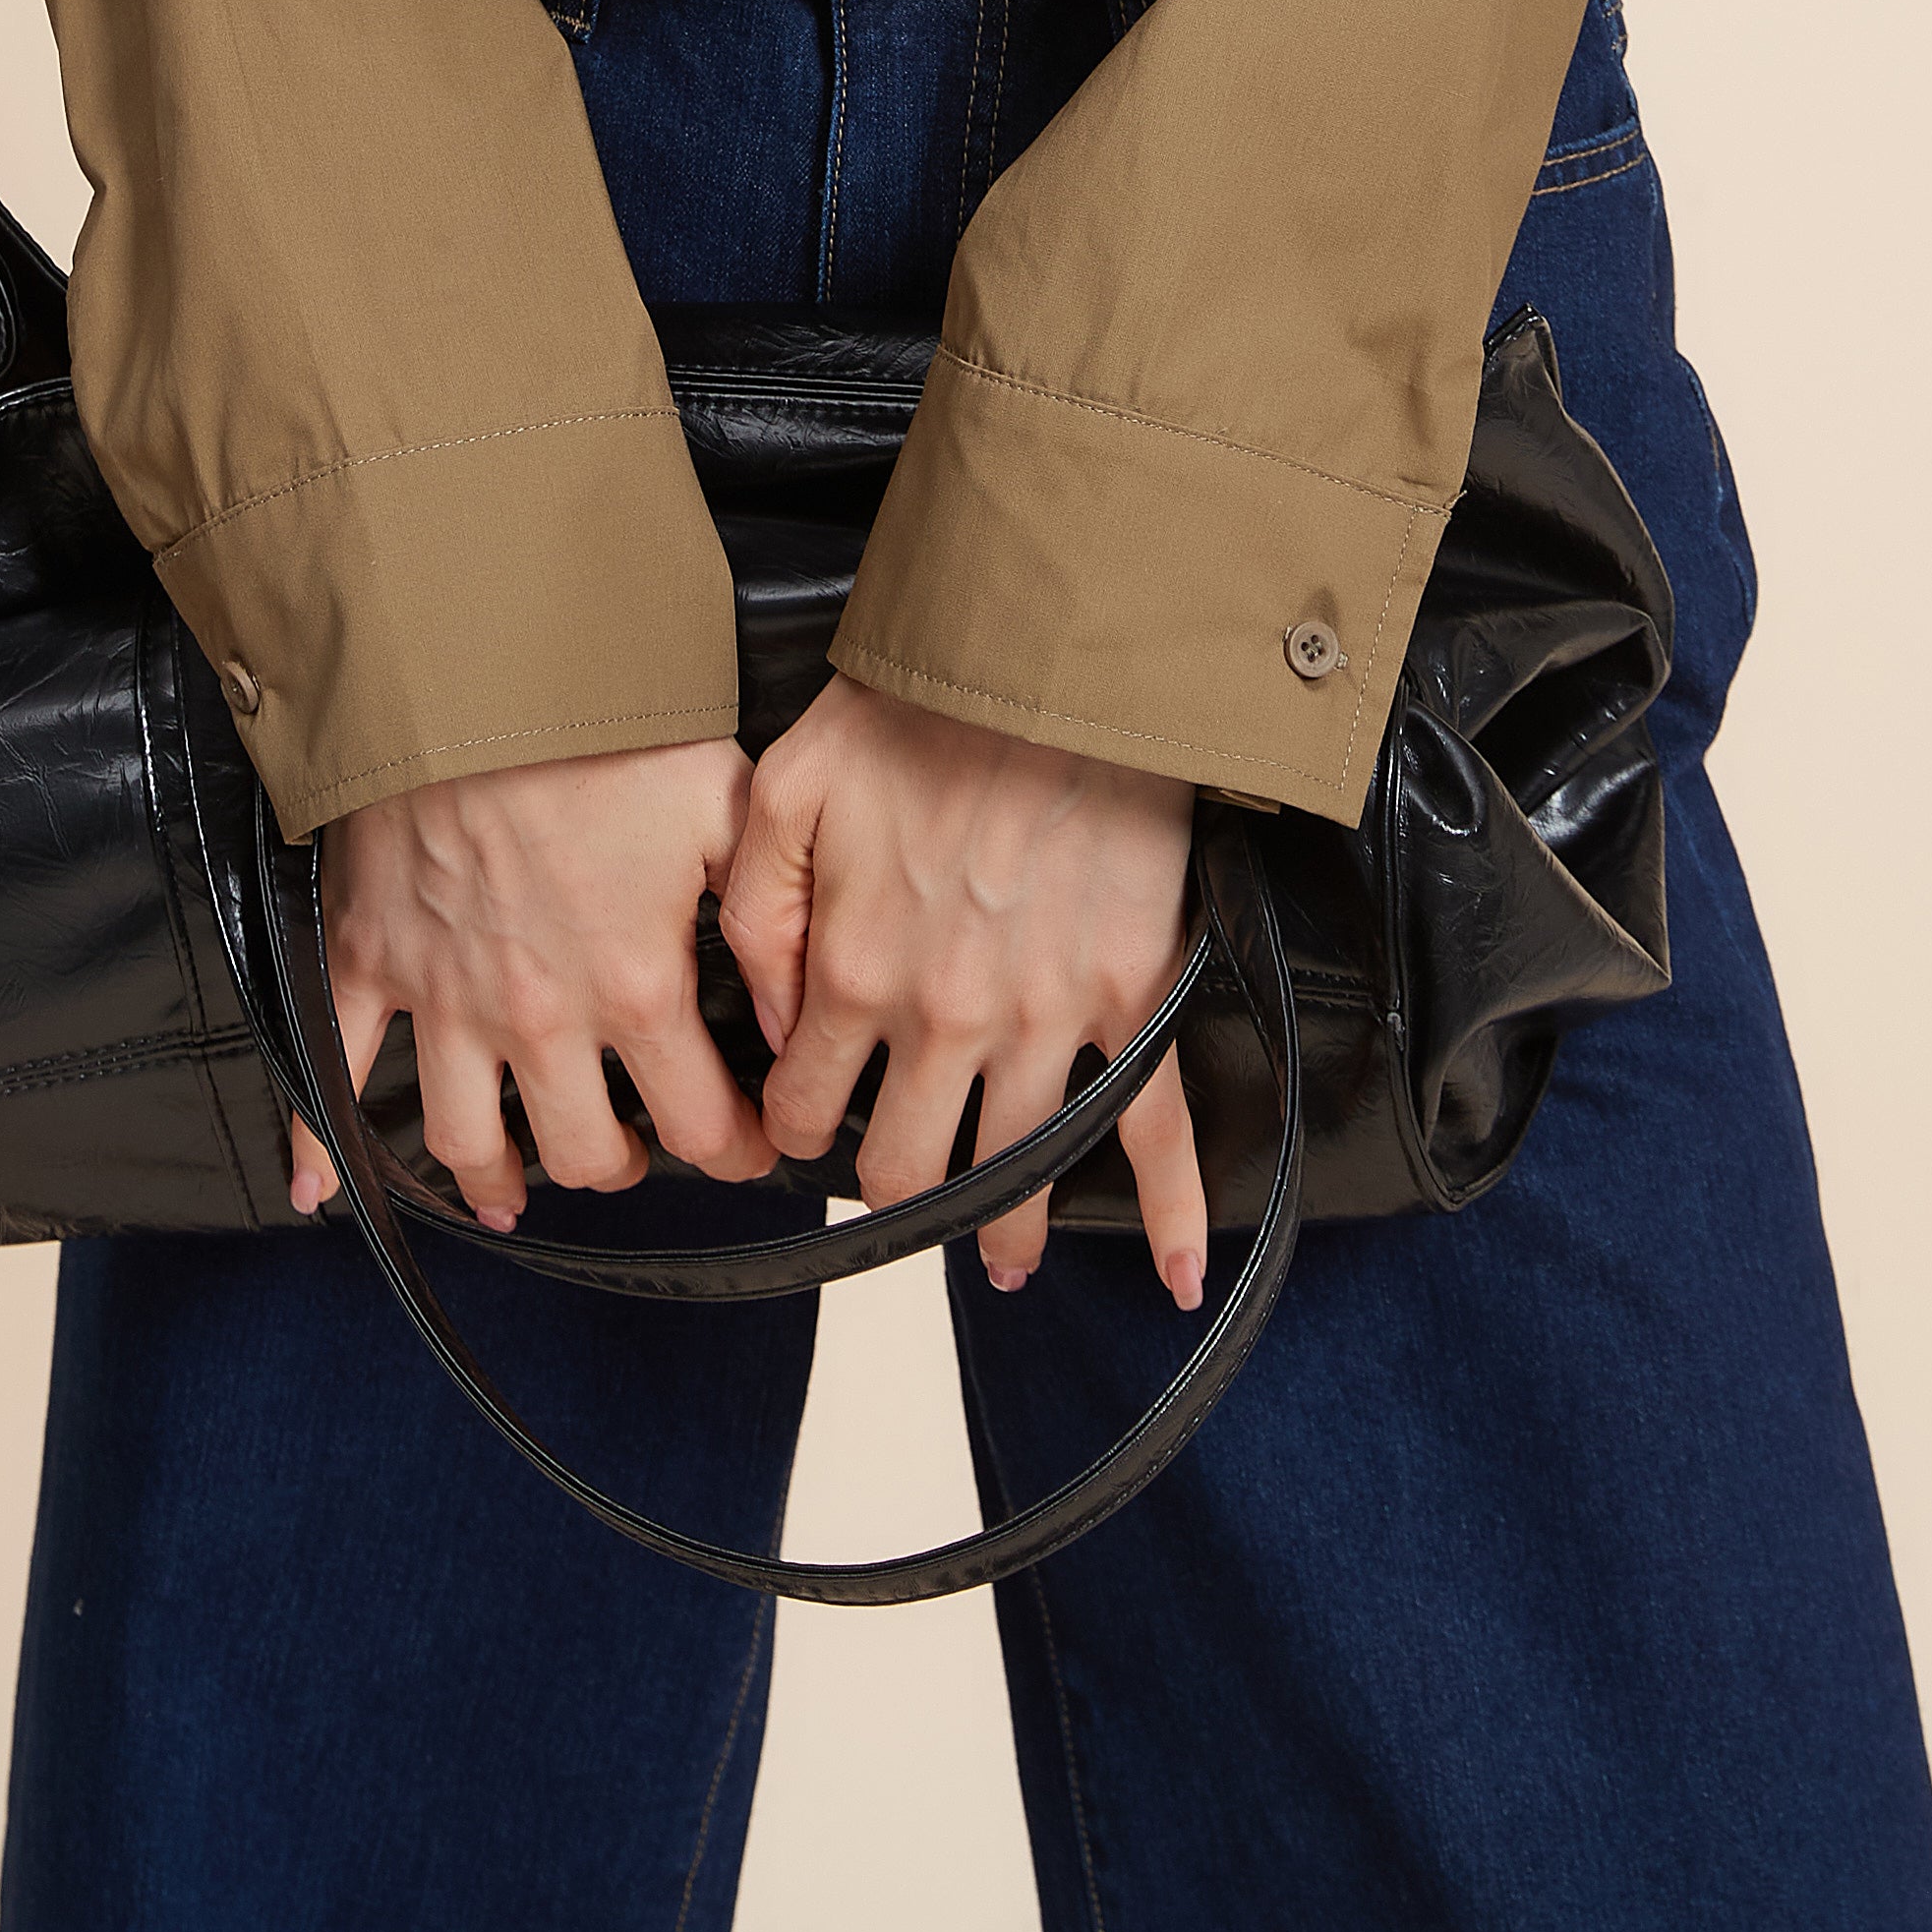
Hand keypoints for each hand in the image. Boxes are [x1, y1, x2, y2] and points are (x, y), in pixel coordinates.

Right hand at [287, 736, 776, 1224]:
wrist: (469, 666)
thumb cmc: (599, 723)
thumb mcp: (720, 801)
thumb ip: (766, 916)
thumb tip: (788, 1013)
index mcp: (632, 983)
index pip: (700, 1123)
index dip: (737, 1150)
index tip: (749, 1148)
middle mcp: (537, 1015)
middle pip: (581, 1154)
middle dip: (622, 1165)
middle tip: (638, 1147)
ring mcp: (442, 997)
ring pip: (465, 1142)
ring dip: (496, 1178)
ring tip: (519, 1183)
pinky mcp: (366, 962)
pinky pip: (331, 1074)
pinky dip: (319, 1143)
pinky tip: (317, 1189)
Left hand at [720, 678, 1207, 1303]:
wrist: (1049, 655)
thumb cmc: (916, 706)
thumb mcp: (784, 788)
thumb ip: (755, 914)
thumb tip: (768, 1021)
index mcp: (850, 970)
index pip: (809, 1110)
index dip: (800, 1133)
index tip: (811, 1132)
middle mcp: (943, 1019)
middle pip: (909, 1169)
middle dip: (894, 1193)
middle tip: (900, 1190)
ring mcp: (1044, 1017)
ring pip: (1017, 1173)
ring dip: (1004, 1229)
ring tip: (1000, 1255)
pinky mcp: (1130, 994)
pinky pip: (1157, 1131)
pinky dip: (1173, 1215)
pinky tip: (1175, 1276)